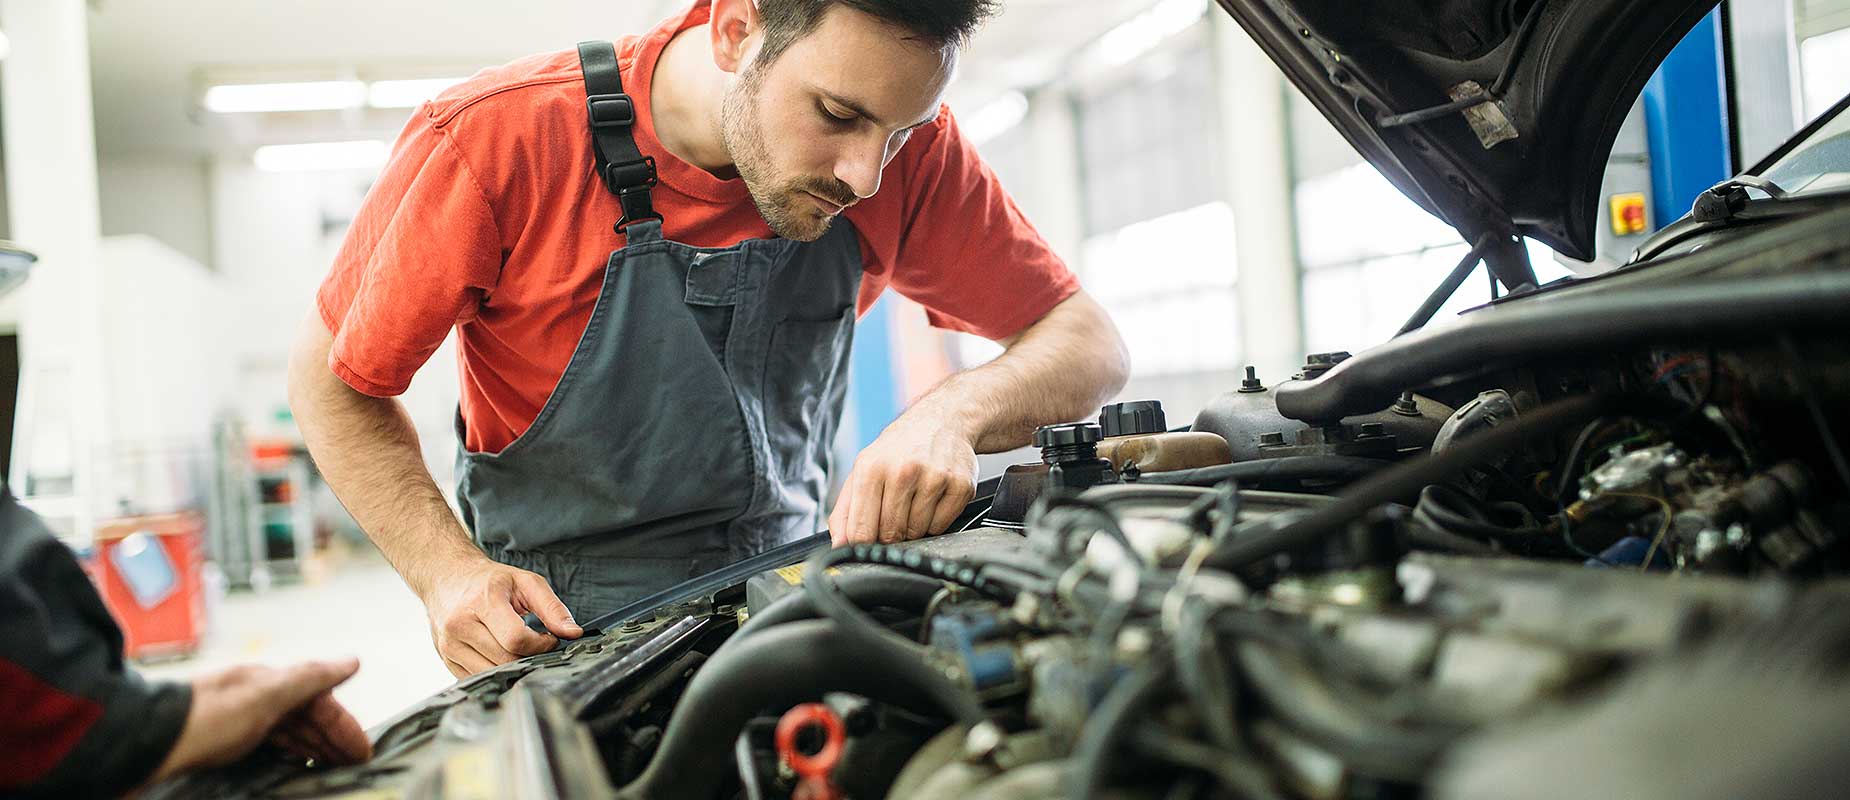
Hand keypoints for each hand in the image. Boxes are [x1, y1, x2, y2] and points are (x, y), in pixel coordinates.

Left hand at [149, 659, 371, 784]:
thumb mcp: (266, 695)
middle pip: (306, 716)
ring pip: (288, 731)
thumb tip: (351, 661)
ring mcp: (239, 718)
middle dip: (333, 739)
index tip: (363, 752)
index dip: (344, 726)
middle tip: (355, 765)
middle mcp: (256, 695)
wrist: (148, 742)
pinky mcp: (223, 740)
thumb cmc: (206, 719)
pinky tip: (292, 763)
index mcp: (270, 681)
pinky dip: (288, 753)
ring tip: (332, 766)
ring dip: (313, 747)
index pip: (321, 701)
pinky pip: (269, 744)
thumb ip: (311, 677)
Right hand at [421, 556, 582, 676]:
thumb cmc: (489, 580)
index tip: (549, 638)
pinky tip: (500, 654)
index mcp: (481, 602)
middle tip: (537, 645)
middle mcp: (460, 625)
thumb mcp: (525, 582)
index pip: (515, 639)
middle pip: (505, 660)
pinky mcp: (447, 660)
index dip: (540, 644)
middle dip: (529, 656)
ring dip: (513, 667)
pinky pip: (477, 678)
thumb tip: (572, 633)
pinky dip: (495, 671)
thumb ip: (552, 607)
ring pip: (492, 673)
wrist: (447, 577)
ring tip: (518, 648)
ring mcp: (450, 645)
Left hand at [828, 410, 976, 545]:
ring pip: (917, 531)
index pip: (862, 530)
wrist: (943, 421)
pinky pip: (941, 526)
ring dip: (914, 525)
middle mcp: (903, 470)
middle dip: (890, 532)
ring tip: (914, 499)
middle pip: (891, 534)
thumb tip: (839, 543)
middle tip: (894, 511)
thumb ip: (845, 509)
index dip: (863, 543)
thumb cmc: (900, 448)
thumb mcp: (864, 468)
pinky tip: (933, 498)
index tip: (867, 540)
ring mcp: (934, 478)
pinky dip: (935, 521)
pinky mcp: (959, 486)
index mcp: (872, 467)